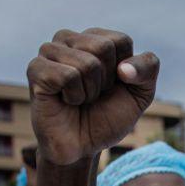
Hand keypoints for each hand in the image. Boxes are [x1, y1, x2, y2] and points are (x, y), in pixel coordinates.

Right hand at [27, 28, 158, 164]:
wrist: (82, 147)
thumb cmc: (108, 117)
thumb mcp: (140, 94)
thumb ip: (148, 69)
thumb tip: (124, 68)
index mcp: (94, 39)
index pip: (121, 41)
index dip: (125, 72)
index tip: (112, 87)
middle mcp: (69, 39)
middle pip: (104, 48)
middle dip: (106, 81)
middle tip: (93, 95)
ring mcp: (49, 52)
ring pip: (86, 63)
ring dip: (90, 91)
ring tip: (79, 99)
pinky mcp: (36, 69)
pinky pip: (67, 76)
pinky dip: (74, 96)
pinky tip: (65, 101)